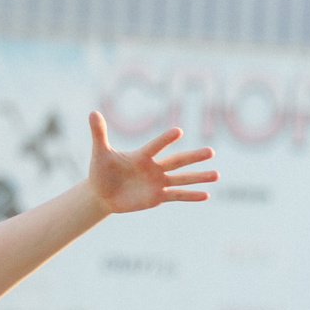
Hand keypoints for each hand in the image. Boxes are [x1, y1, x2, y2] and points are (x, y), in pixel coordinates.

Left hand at [86, 111, 217, 213]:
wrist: (101, 193)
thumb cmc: (101, 171)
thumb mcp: (100, 153)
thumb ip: (99, 133)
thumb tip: (92, 111)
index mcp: (142, 156)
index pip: (155, 146)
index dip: (164, 140)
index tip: (178, 131)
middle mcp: (154, 168)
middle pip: (177, 161)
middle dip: (193, 157)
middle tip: (211, 151)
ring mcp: (157, 183)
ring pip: (181, 179)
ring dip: (198, 177)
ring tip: (216, 174)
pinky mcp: (157, 197)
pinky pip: (176, 196)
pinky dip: (190, 196)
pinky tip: (206, 195)